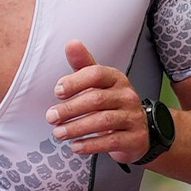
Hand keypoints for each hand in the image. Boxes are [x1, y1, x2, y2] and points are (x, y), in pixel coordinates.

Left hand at [48, 39, 152, 163]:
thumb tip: (71, 44)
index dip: (75, 81)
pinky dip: (91, 144)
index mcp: (116, 79)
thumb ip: (83, 66)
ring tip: (58, 133)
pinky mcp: (135, 138)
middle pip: (96, 99)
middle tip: (51, 117)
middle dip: (70, 109)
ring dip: (77, 128)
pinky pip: (111, 141)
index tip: (57, 91)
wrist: (139, 131)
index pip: (96, 74)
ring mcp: (133, 117)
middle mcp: (127, 96)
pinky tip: (75, 146)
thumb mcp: (99, 83)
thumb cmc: (112, 104)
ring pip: (103, 122)